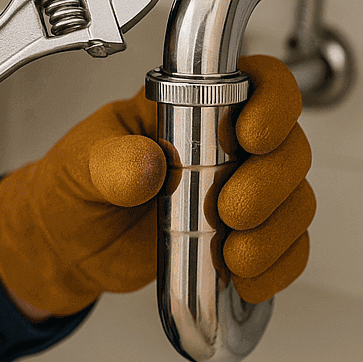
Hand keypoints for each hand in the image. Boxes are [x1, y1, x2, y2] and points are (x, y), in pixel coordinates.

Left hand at [0, 54, 313, 317]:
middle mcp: (228, 144)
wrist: (68, 242)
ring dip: (275, 231)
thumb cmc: (77, 182)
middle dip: (271, 182)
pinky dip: (277, 266)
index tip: (251, 135)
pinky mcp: (244, 239)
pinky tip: (245, 278)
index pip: (260, 83)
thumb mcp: (81, 163)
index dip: (273, 102)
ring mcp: (241, 192)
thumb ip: (111, 161)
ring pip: (295, 201)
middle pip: (289, 148)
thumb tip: (148, 162)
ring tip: (232, 255)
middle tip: (230, 209)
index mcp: (193, 104)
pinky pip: (287, 249)